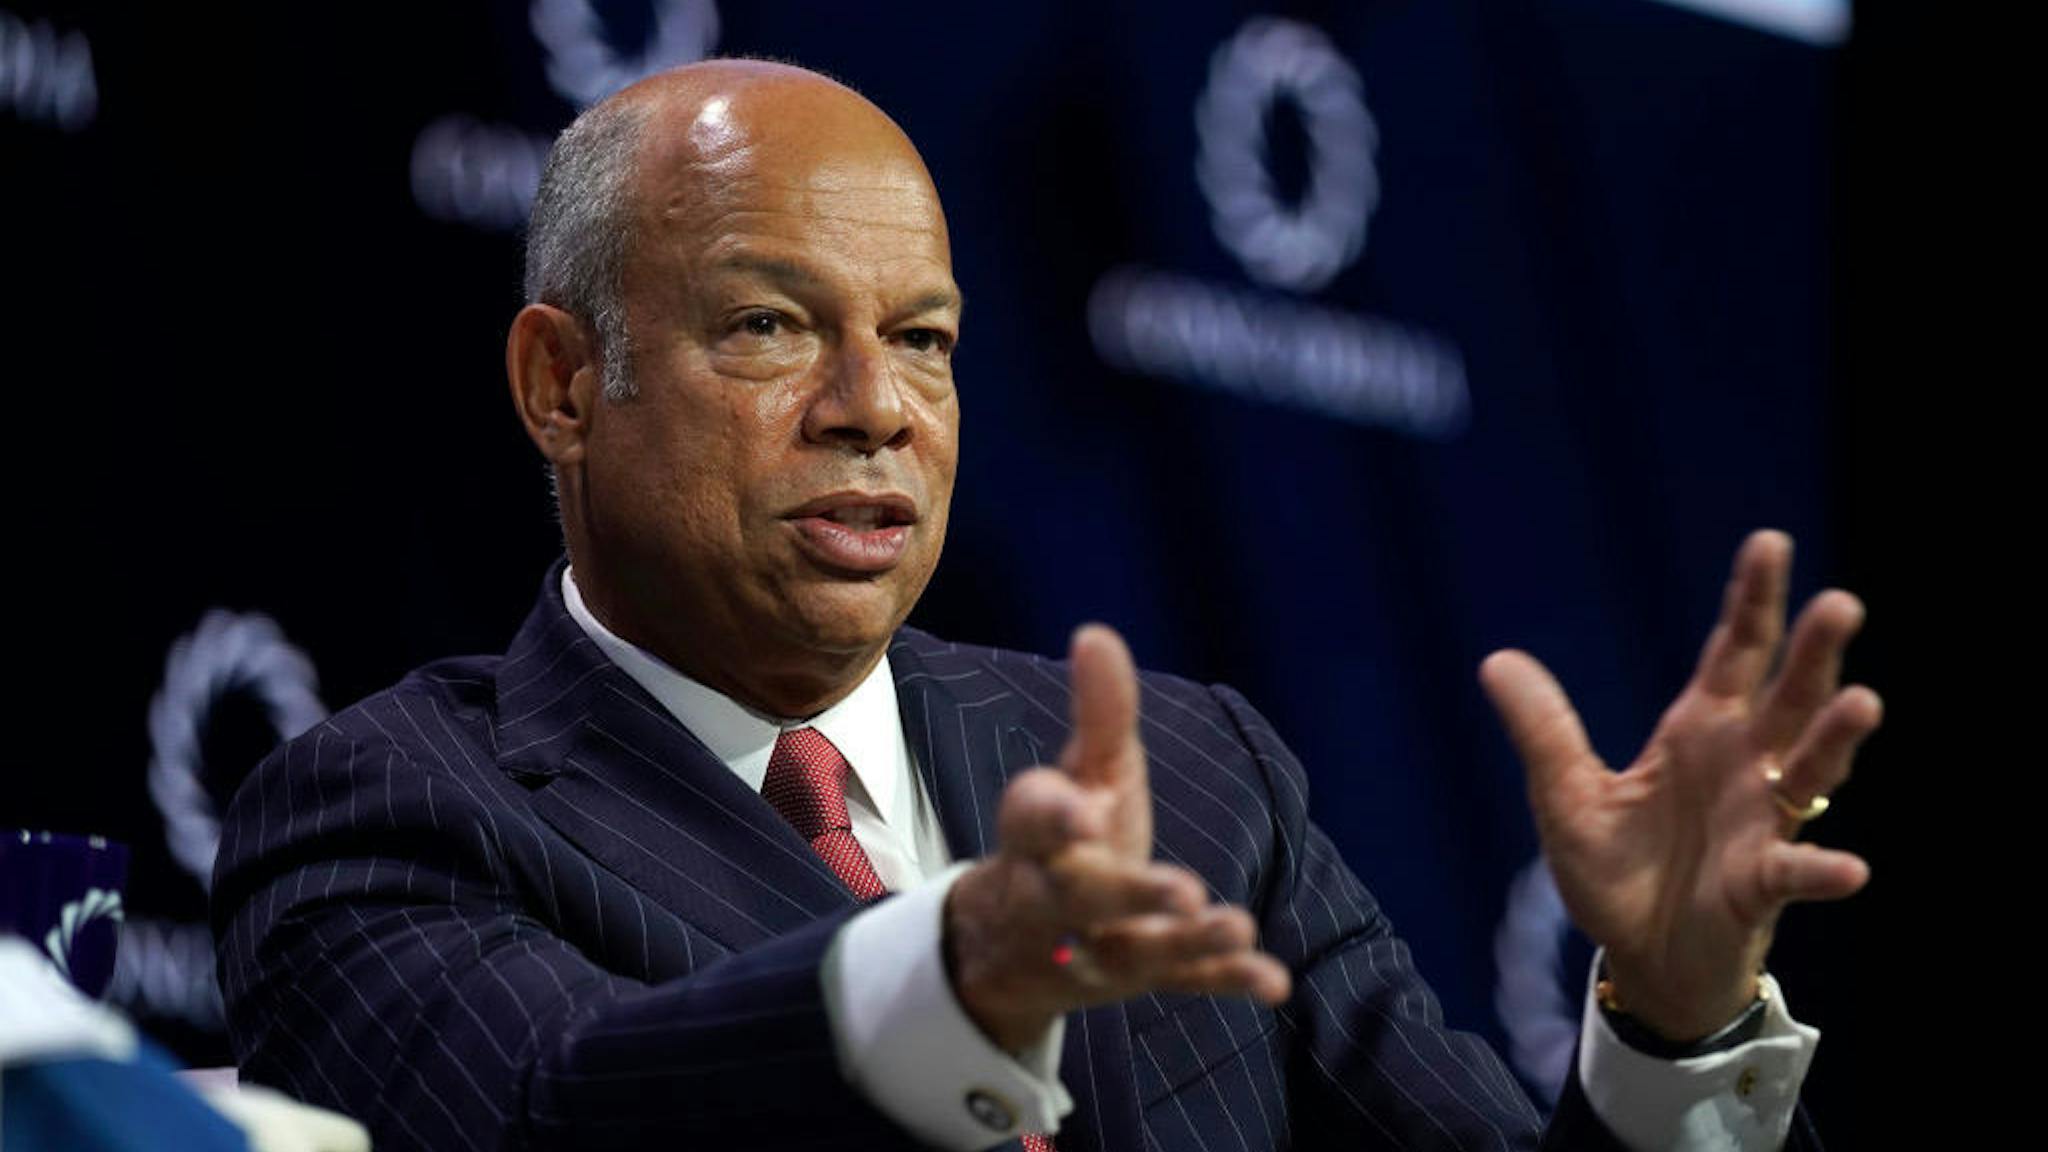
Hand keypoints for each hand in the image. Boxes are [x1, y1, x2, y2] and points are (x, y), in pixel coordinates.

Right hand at [946, 625, 1291, 1050]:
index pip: (1034, 822)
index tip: (1086, 812)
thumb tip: (1095, 633)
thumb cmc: (1064, 835)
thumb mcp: (1081, 770)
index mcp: (1035, 835)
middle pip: (1084, 899)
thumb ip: (1099, 711)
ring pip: (1135, 950)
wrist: (1016, 942)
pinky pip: (1182, 983)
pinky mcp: (1140, 978)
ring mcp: (1098, 946)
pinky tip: (1274, 982)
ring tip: (1238, 924)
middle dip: (1130, 895)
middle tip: (1182, 890)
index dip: (1057, 818)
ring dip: (1187, 942)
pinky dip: (1225, 981)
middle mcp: (1057, 898)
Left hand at [1481, 530, 1877, 1041]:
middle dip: (1813, 652)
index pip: (1733, 651)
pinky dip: (1822, 869)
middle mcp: (1743, 764)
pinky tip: (1847, 868)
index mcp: (1698, 731)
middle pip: (1788, 696)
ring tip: (1861, 701)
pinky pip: (1797, 871)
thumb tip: (1496, 660)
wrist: (1639, 956)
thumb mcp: (1566, 795)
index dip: (1752, 599)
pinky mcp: (1763, 884)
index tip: (1770, 542)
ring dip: (1835, 738)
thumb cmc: (1615, 871)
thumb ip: (1543, 730)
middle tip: (1839, 603)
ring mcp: (1762, 822)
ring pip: (1811, 769)